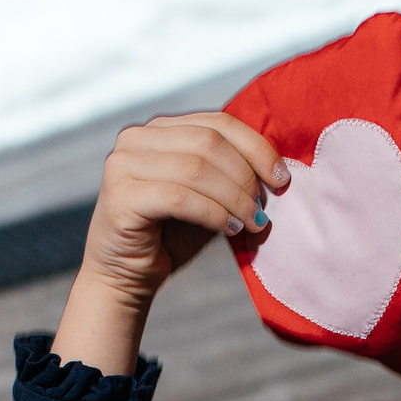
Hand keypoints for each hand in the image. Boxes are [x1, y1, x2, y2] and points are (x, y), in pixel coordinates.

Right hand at [52, 112, 287, 374]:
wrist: (126, 278)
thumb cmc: (171, 237)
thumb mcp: (209, 198)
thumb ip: (232, 176)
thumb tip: (278, 173)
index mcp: (159, 129)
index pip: (217, 123)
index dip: (256, 148)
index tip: (281, 179)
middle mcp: (135, 138)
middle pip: (208, 142)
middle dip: (245, 176)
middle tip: (263, 209)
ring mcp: (122, 164)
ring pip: (196, 168)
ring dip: (233, 198)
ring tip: (251, 223)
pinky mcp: (119, 196)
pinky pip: (179, 197)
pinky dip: (213, 213)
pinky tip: (229, 230)